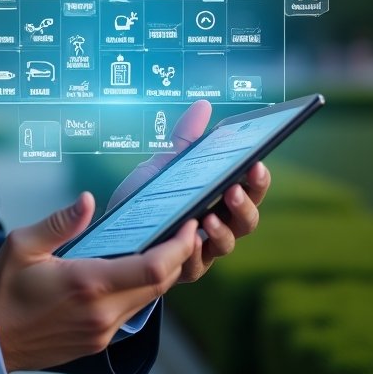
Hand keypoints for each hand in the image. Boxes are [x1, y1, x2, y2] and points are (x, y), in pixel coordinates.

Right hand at [0, 192, 199, 371]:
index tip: (190, 226)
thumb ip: (60, 222)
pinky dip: (142, 290)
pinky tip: (134, 272)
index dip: (179, 247)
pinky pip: (132, 313)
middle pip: (161, 285)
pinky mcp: (98, 341)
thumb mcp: (22, 245)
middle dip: (179, 257)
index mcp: (88, 284)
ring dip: (163, 275)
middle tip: (185, 230)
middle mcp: (103, 312)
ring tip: (165, 246)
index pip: (153, 268)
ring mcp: (102, 331)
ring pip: (149, 301)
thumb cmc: (3, 290)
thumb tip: (87, 199)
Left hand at [106, 100, 270, 283]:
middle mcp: (219, 226)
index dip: (257, 179)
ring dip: (223, 230)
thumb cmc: (148, 198)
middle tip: (234, 188)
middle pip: (247, 219)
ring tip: (210, 216)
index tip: (256, 162)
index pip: (249, 190)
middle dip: (246, 203)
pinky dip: (195, 250)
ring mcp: (204, 250)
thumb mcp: (164, 165)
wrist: (115, 233)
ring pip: (228, 244)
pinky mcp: (184, 269)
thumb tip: (203, 104)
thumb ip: (185, 139)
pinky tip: (187, 237)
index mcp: (219, 200)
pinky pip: (197, 264)